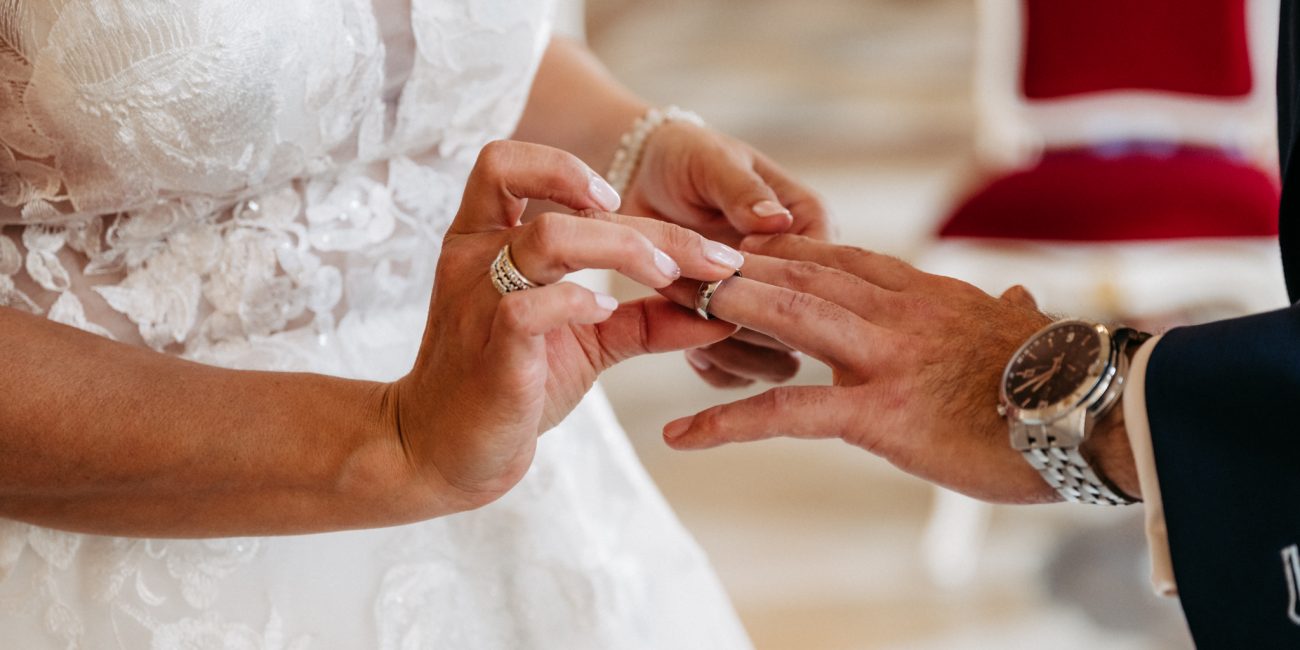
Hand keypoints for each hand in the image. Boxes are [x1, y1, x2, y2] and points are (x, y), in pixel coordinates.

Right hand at [391, 141, 742, 509]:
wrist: (447, 454)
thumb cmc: (513, 387)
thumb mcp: (588, 342)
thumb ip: (646, 319)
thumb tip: (721, 312)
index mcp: (484, 241)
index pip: (506, 163)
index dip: (563, 168)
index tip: (617, 199)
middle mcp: (474, 260)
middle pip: (560, 209)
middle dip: (649, 229)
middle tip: (712, 257)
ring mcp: (477, 302)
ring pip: (547, 239)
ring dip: (623, 250)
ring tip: (670, 278)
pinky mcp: (490, 351)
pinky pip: (529, 308)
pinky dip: (579, 303)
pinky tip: (609, 314)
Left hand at [624, 120, 829, 387]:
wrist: (644, 180)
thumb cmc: (685, 159)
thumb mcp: (712, 163)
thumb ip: (742, 192)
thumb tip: (775, 220)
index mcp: (810, 223)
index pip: (820, 274)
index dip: (777, 286)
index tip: (728, 277)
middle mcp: (804, 274)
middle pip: (802, 326)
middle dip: (747, 321)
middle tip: (697, 301)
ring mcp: (776, 309)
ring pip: (777, 359)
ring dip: (731, 350)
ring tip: (690, 322)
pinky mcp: (744, 334)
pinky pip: (744, 372)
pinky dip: (718, 368)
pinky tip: (690, 350)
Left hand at [659, 234, 1139, 503]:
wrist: (1096, 410)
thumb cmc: (1066, 380)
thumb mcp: (1027, 333)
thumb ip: (1008, 308)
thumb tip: (1022, 295)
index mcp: (923, 293)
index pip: (836, 257)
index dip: (780, 250)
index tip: (737, 244)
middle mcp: (895, 311)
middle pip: (798, 274)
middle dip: (734, 267)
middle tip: (676, 263)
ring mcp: (882, 357)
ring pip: (786, 318)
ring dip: (721, 311)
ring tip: (664, 312)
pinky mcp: (878, 411)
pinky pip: (786, 411)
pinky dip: (728, 420)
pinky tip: (681, 435)